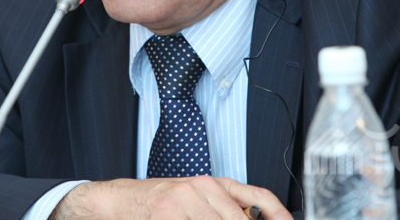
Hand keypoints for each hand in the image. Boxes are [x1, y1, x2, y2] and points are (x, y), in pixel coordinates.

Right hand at [49, 176, 292, 219]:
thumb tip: (255, 219)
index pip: (259, 196)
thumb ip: (225, 208)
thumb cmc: (161, 202)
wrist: (120, 200)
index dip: (279, 213)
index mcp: (215, 183)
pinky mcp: (167, 214)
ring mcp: (184, 202)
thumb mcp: (197, 199)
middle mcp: (203, 188)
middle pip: (239, 219)